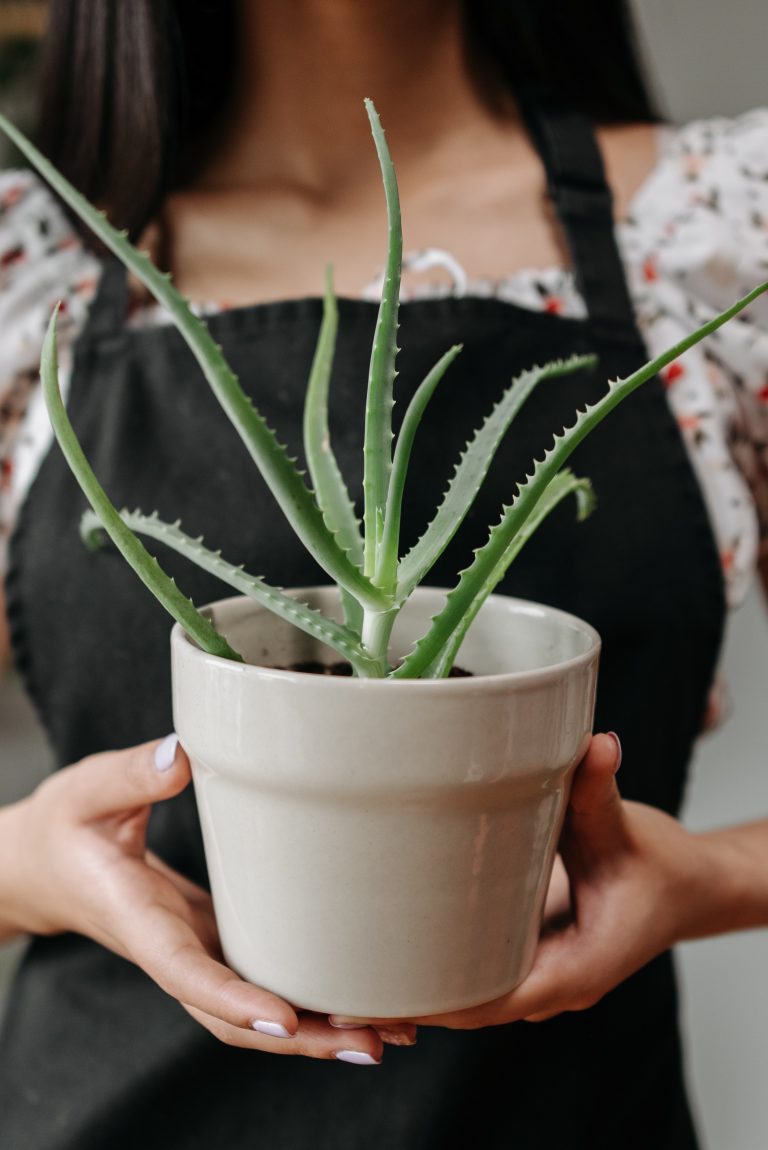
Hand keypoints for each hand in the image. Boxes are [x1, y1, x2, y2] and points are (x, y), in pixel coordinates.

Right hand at [4, 737, 411, 1061]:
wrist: (49, 865)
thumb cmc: (68, 827)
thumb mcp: (87, 792)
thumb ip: (130, 775)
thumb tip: (180, 756)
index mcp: (139, 922)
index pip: (184, 972)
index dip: (235, 999)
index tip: (284, 1016)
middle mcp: (174, 952)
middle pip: (236, 1017)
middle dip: (301, 1037)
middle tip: (372, 1040)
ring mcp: (198, 954)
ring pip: (256, 1013)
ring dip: (317, 1031)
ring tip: (391, 1033)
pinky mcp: (216, 943)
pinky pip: (263, 985)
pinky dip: (310, 1002)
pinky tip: (362, 1000)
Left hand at [331, 732, 712, 1028]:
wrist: (682, 887)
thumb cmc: (657, 868)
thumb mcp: (625, 831)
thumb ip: (601, 791)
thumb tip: (596, 745)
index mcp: (577, 969)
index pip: (495, 1001)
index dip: (436, 1001)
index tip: (381, 993)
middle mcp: (551, 984)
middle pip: (467, 1009)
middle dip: (408, 1001)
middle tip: (338, 982)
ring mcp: (536, 973)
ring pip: (466, 996)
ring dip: (415, 988)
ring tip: (344, 970)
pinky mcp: (524, 952)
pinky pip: (474, 973)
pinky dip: (434, 967)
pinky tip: (384, 947)